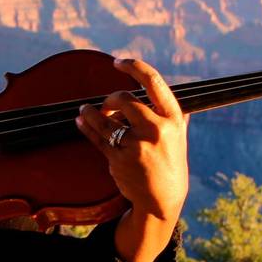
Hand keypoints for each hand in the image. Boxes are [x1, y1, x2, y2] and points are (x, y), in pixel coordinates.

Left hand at [74, 58, 188, 261]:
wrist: (162, 200)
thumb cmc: (170, 164)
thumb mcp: (180, 137)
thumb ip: (174, 114)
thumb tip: (167, 90)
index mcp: (173, 119)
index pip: (153, 82)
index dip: (134, 67)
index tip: (119, 62)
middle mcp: (156, 130)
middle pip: (124, 99)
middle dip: (110, 99)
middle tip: (106, 105)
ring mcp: (136, 145)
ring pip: (104, 120)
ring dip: (90, 112)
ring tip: (84, 111)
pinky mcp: (119, 160)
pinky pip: (97, 138)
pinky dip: (86, 127)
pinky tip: (80, 122)